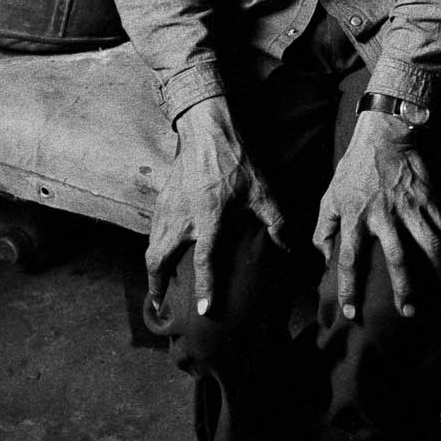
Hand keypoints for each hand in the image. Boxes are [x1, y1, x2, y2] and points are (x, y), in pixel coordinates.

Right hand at [146, 95, 285, 315]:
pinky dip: (153, 247)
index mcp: (208, 218)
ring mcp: (168, 208)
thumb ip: (275, 221)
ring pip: (151, 246)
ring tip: (158, 283)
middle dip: (157, 285)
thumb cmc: (236, 160)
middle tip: (162, 303)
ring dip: (153, 268)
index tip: (202, 311)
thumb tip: (288, 246)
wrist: (206, 129)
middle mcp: (182, 218)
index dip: (205, 288)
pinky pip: (152, 230)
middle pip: (159, 259)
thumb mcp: (262, 190)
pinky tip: (161, 252)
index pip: (204, 261)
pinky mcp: (162, 198)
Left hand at [313, 111, 440, 319]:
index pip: (349, 260)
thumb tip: (323, 258)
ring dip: (436, 270)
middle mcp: (384, 215)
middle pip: (397, 259)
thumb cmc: (354, 169)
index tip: (352, 313)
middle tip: (408, 312)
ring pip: (429, 244)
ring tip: (440, 289)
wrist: (384, 135)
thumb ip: (324, 229)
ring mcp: (409, 206)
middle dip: (404, 289)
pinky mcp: (429, 197)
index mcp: (355, 217)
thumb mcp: (329, 197)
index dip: (349, 289)